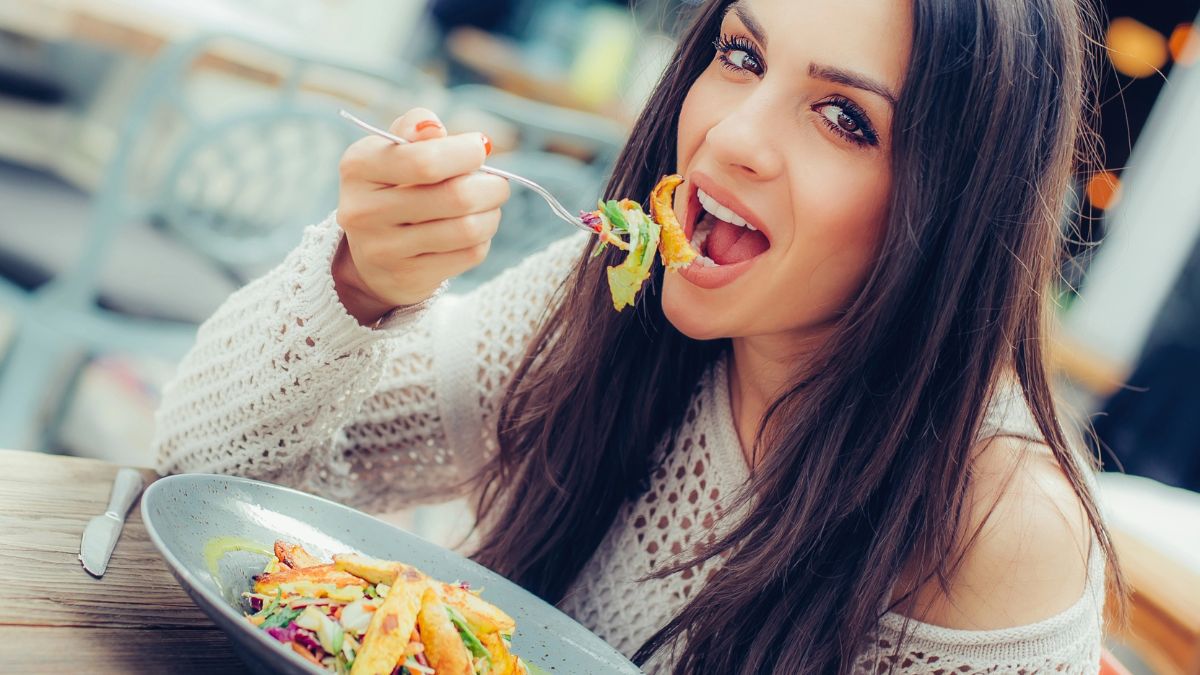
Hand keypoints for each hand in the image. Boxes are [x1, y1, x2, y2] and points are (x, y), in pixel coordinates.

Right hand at [334, 108, 506, 323]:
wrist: (373, 251)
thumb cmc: (395, 185)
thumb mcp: (394, 149)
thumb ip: (415, 127)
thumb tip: (433, 127)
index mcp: (358, 167)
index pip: (425, 161)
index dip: (466, 153)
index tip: (480, 148)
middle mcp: (364, 211)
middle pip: (456, 197)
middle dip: (491, 186)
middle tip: (497, 183)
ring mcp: (384, 249)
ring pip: (468, 229)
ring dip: (491, 213)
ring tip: (489, 205)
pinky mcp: (409, 276)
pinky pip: (469, 254)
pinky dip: (483, 239)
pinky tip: (474, 230)